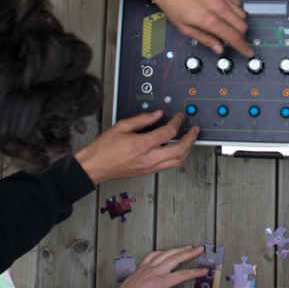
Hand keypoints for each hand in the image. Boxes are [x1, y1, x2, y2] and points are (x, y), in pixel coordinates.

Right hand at [74, 111, 197, 184]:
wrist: (94, 167)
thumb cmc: (103, 149)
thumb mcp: (122, 126)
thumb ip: (142, 119)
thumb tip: (157, 115)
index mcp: (143, 145)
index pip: (169, 132)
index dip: (177, 121)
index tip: (178, 116)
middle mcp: (149, 159)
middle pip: (180, 150)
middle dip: (191, 139)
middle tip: (195, 130)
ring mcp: (149, 168)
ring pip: (177, 161)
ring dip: (187, 150)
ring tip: (190, 140)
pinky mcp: (147, 173)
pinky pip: (168, 166)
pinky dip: (176, 157)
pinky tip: (176, 149)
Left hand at [97, 245, 207, 287]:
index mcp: (161, 282)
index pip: (183, 274)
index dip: (195, 272)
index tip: (203, 270)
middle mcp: (155, 272)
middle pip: (177, 258)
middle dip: (190, 253)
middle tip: (199, 249)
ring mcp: (147, 267)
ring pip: (166, 253)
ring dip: (178, 249)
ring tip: (187, 246)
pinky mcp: (141, 267)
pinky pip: (153, 254)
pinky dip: (162, 251)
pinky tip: (166, 251)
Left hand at [145, 0, 253, 57]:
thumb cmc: (173, 3)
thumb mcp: (185, 28)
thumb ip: (205, 39)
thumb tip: (218, 48)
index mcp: (209, 20)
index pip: (234, 37)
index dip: (243, 47)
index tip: (248, 52)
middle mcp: (219, 7)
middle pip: (242, 26)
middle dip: (240, 36)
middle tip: (233, 39)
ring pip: (242, 13)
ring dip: (238, 23)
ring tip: (227, 26)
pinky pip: (237, 2)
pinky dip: (235, 10)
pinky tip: (226, 13)